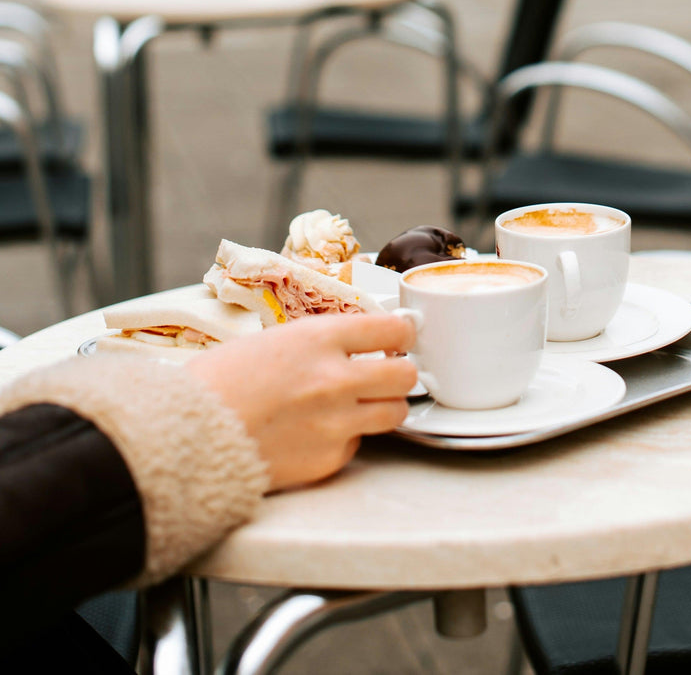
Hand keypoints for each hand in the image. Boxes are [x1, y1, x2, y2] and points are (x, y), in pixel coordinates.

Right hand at [189, 313, 416, 490]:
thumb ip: (323, 341)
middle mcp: (335, 379)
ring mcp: (335, 423)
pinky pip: (358, 445)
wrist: (185, 435)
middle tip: (387, 373)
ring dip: (384, 406)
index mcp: (320, 339)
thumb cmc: (221, 382)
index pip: (392, 330)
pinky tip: (318, 431)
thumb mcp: (276, 339)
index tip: (400, 338)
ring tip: (361, 403)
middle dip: (400, 372)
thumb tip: (362, 341)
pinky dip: (346, 438)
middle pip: (405, 374)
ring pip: (395, 412)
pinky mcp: (328, 459)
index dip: (401, 334)